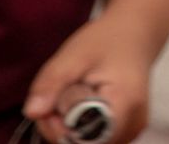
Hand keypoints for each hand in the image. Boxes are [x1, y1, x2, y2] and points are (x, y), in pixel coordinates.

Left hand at [23, 15, 154, 143]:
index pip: (84, 138)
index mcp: (124, 104)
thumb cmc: (107, 40)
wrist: (136, 34)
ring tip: (73, 95)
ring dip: (69, 128)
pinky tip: (81, 104)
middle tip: (59, 94)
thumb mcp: (74, 54)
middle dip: (60, 126)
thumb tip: (32, 112)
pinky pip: (95, 139)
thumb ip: (52, 82)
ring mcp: (132, 131)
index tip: (54, 101)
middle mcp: (133, 125)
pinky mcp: (127, 132)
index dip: (60, 127)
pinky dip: (79, 127)